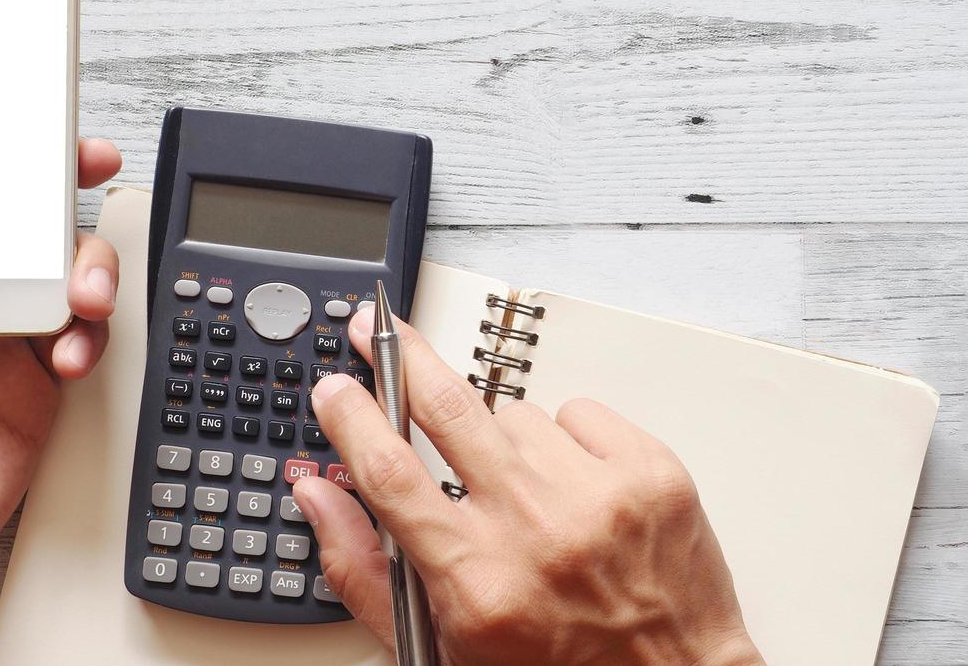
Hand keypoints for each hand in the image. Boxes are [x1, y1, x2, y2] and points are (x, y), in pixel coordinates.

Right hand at [294, 309, 764, 665]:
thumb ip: (362, 569)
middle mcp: (537, 531)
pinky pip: (579, 410)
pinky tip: (573, 486)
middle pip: (446, 406)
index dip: (351, 418)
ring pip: (514, 413)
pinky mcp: (651, 472)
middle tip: (378, 332)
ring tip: (526, 494)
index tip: (335, 389)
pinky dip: (568, 439)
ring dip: (503, 439)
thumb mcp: (437, 646)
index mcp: (476, 580)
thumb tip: (316, 491)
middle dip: (402, 357)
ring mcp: (599, 495)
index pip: (389, 472)